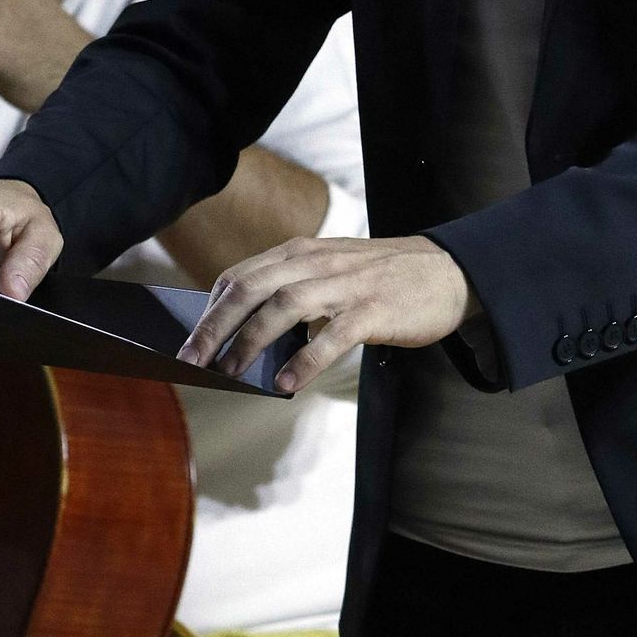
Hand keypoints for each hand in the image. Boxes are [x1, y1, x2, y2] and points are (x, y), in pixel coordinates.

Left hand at [178, 235, 477, 395]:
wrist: (450, 271)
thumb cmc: (383, 278)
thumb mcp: (332, 271)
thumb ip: (293, 292)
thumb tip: (247, 339)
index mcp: (302, 251)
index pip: (240, 276)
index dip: (209, 309)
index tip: (186, 341)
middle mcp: (317, 262)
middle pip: (251, 289)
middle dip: (214, 326)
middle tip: (189, 361)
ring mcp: (346, 284)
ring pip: (284, 307)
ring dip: (249, 342)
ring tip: (227, 374)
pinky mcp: (375, 309)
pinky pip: (333, 335)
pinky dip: (305, 360)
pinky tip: (285, 384)